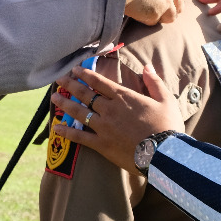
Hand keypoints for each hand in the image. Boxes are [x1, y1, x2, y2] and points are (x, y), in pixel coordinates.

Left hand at [51, 63, 181, 174]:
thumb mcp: (166, 100)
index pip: (99, 82)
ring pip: (79, 112)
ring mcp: (103, 127)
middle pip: (85, 94)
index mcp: (124, 97)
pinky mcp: (101, 144)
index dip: (85, 74)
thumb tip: (147, 66)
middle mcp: (110, 109)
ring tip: (53, 97)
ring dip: (65, 103)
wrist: (164, 153)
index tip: (74, 69)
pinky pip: (79, 137)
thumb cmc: (167, 126)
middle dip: (70, 85)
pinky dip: (67, 132)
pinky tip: (56, 128)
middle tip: (59, 79)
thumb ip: (154, 82)